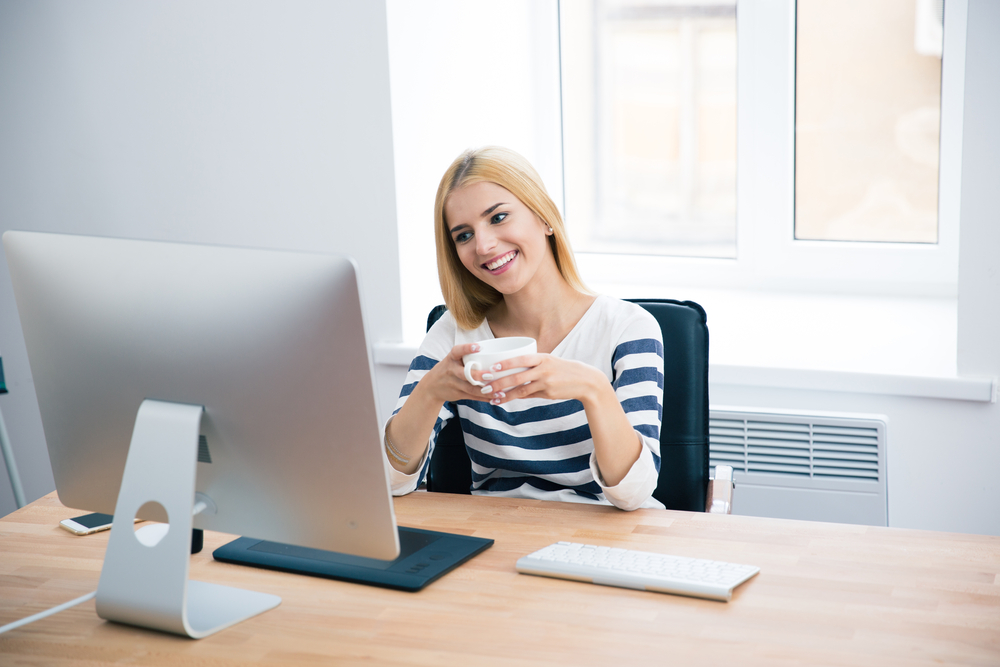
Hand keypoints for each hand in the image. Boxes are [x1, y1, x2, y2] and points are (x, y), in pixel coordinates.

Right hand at [416, 343, 512, 404]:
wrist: (432, 387)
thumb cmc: (449, 368)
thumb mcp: (453, 359)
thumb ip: (468, 356)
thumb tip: (494, 351)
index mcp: (451, 358)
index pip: (458, 351)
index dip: (468, 348)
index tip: (479, 346)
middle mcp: (452, 370)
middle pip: (465, 373)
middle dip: (477, 375)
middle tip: (491, 375)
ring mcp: (454, 384)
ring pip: (471, 389)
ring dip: (486, 391)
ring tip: (500, 392)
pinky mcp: (458, 394)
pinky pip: (473, 397)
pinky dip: (485, 398)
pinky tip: (496, 398)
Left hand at [477, 353, 607, 406]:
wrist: (586, 381)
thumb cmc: (564, 370)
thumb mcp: (550, 362)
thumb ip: (534, 366)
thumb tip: (514, 373)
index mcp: (543, 357)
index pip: (521, 358)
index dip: (506, 363)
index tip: (492, 367)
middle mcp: (543, 369)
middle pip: (517, 375)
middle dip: (499, 381)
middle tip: (485, 386)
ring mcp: (546, 382)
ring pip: (521, 389)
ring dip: (505, 394)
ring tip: (492, 397)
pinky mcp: (548, 393)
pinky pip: (529, 395)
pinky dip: (516, 397)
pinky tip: (505, 399)